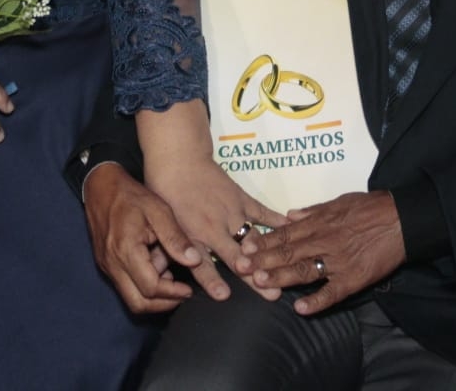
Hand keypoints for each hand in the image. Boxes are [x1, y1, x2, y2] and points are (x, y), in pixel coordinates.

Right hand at [82, 163, 216, 310]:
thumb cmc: (131, 196)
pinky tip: (157, 271)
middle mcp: (112, 264)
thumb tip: (195, 260)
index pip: (151, 288)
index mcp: (126, 250)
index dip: (173, 293)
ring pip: (131, 299)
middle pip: (138, 303)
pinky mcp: (106, 265)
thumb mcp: (159, 210)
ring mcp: (107, 266)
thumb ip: (176, 238)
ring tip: (171, 280)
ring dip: (153, 297)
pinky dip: (143, 287)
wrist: (101, 187)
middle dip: (163, 304)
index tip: (189, 288)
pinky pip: (125, 287)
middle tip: (182, 293)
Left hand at [144, 155, 288, 298]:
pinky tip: (293, 231)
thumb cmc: (165, 194)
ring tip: (287, 272)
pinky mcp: (242, 199)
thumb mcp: (162, 225)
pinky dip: (278, 222)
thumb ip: (170, 251)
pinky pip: (263, 212)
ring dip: (270, 256)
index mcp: (192, 236)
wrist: (177, 159)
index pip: (202, 265)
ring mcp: (231, 213)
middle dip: (255, 277)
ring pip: (254, 239)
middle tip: (273, 294)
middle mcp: (214, 228)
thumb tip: (166, 276)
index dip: (212, 282)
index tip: (224, 296)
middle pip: (237, 258)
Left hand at [235, 191, 405, 314]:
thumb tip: (290, 215)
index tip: (244, 245)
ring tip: (262, 284)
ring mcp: (338, 261)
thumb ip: (313, 210)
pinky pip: (332, 292)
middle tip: (241, 267)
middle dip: (263, 260)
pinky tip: (300, 309)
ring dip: (282, 277)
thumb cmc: (371, 207)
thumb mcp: (339, 201)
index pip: (285, 232)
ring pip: (305, 270)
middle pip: (288, 251)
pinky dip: (317, 301)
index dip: (263, 240)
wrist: (403, 219)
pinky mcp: (354, 278)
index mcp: (319, 222)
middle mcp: (325, 241)